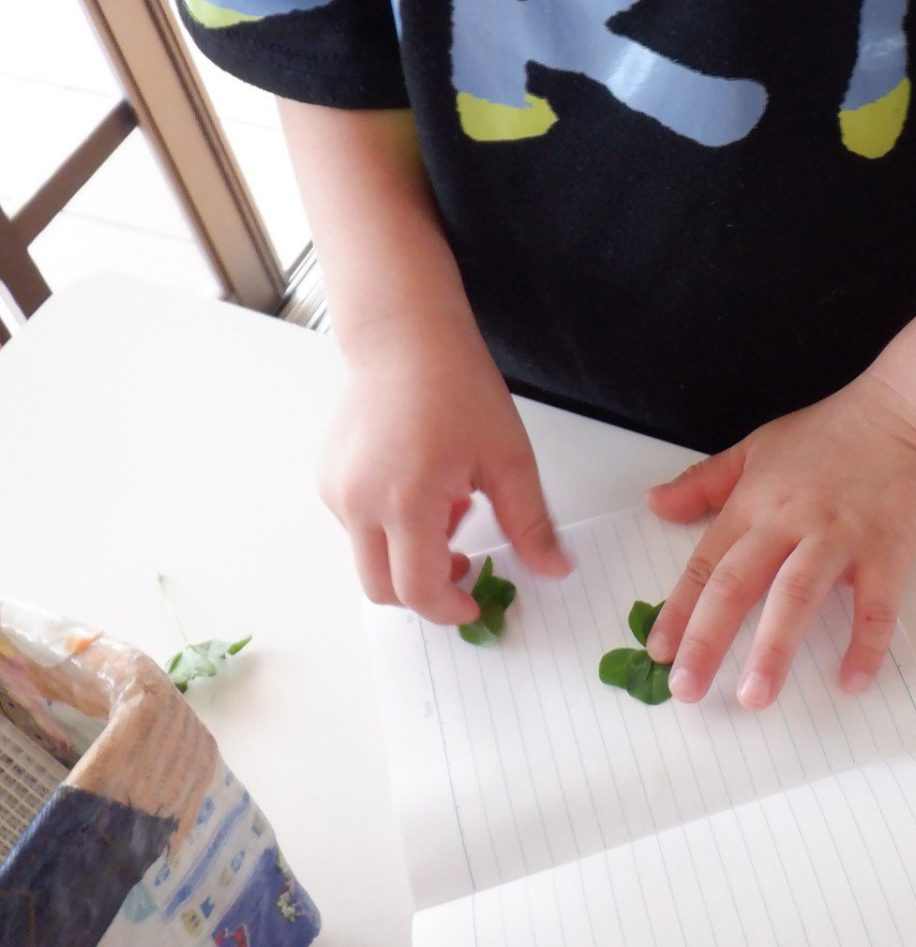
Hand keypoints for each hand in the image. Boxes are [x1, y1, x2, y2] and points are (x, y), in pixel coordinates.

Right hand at [319, 310, 569, 625]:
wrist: (406, 338)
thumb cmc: (457, 386)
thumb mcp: (509, 458)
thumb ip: (530, 522)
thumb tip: (555, 570)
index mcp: (407, 500)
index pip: (419, 590)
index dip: (450, 609)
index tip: (474, 603)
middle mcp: (359, 502)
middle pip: (383, 589)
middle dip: (426, 591)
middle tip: (464, 564)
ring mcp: (337, 491)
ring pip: (370, 558)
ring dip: (410, 553)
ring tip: (448, 501)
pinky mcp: (328, 479)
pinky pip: (357, 527)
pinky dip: (390, 526)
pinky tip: (421, 484)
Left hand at [645, 373, 915, 708]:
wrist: (905, 411)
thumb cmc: (832, 432)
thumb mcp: (756, 447)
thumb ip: (704, 482)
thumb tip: (654, 504)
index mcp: (755, 502)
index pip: (705, 563)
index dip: (679, 610)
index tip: (659, 652)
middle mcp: (789, 523)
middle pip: (738, 584)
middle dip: (708, 639)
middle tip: (686, 689)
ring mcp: (839, 537)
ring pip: (797, 596)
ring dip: (774, 649)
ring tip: (755, 696)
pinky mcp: (886, 550)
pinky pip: (875, 605)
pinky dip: (866, 643)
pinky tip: (853, 680)